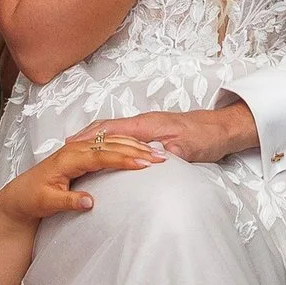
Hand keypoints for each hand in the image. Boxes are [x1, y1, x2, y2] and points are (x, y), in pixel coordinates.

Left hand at [0, 129, 165, 224]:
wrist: (19, 194)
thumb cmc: (31, 197)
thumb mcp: (47, 203)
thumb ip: (68, 201)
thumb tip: (90, 202)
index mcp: (68, 158)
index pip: (102, 155)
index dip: (124, 159)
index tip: (144, 164)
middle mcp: (75, 150)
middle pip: (112, 145)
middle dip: (138, 150)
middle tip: (160, 157)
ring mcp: (79, 150)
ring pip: (112, 142)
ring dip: (136, 146)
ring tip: (157, 153)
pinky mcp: (82, 154)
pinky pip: (109, 145)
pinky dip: (127, 145)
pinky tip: (140, 149)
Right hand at [84, 102, 257, 165]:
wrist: (223, 130)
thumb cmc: (206, 136)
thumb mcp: (188, 149)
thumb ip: (170, 155)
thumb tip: (154, 162)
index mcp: (147, 124)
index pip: (110, 128)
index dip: (88, 137)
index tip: (69, 145)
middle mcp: (144, 122)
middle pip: (106, 126)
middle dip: (84, 136)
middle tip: (62, 148)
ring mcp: (148, 127)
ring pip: (113, 130)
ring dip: (94, 138)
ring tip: (75, 149)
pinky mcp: (153, 134)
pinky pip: (123, 135)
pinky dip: (108, 141)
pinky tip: (104, 151)